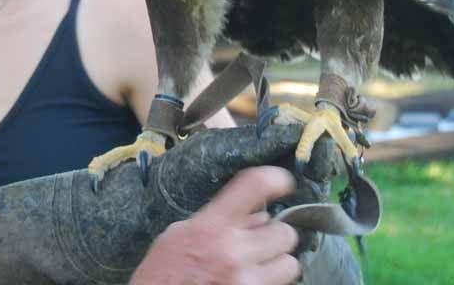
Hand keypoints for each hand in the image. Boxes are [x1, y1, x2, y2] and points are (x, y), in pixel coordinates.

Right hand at [129, 166, 300, 284]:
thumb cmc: (163, 272)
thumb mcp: (179, 235)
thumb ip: (217, 220)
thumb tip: (257, 215)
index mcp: (211, 226)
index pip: (255, 186)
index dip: (274, 179)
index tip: (282, 182)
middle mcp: (233, 252)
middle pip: (284, 232)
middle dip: (274, 236)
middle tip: (260, 242)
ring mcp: (246, 281)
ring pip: (290, 264)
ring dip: (276, 264)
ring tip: (259, 266)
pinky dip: (270, 282)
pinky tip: (250, 280)